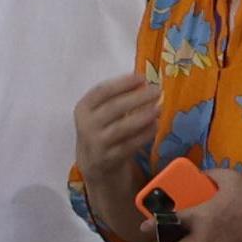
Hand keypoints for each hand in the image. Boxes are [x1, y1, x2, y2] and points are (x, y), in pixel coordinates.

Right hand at [68, 73, 163, 197]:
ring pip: (121, 128)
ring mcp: (97, 144)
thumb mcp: (100, 113)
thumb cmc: (102, 130)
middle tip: (156, 91)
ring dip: (142, 117)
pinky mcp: (109, 159)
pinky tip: (155, 126)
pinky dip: (143, 135)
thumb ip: (117, 97)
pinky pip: (129, 145)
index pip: (102, 91)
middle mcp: (86, 125)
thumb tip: (144, 83)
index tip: (142, 78)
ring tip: (158, 108)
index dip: (122, 83)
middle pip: (113, 108)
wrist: (95, 164)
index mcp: (83, 108)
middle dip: (137, 98)